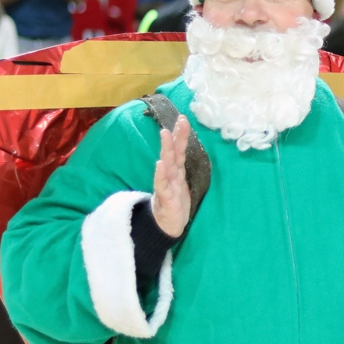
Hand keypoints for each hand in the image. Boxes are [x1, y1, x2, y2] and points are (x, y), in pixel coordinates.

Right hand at [151, 115, 191, 238]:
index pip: (179, 149)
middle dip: (176, 136)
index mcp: (176, 170)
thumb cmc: (175, 202)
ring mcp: (166, 184)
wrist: (166, 225)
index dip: (181, 135)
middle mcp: (171, 174)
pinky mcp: (165, 197)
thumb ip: (180, 166)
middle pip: (173, 152)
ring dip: (166, 149)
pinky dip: (161, 174)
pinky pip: (162, 184)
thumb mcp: (181, 182)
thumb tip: (183, 149)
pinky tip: (160, 164)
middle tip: (179, 120)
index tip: (183, 118)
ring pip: (167, 164)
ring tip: (165, 134)